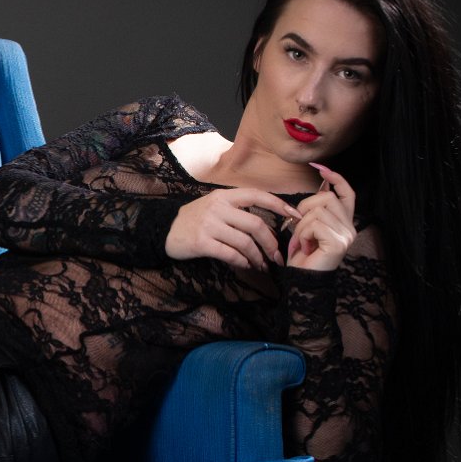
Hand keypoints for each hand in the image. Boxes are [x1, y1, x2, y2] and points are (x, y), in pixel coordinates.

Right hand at [166, 188, 301, 269]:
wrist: (164, 231)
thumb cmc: (194, 220)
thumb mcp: (214, 206)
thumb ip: (237, 209)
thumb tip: (268, 224)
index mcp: (224, 196)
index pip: (258, 196)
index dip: (280, 205)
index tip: (296, 217)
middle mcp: (218, 207)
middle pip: (256, 225)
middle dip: (271, 243)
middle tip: (277, 256)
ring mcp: (209, 225)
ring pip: (245, 242)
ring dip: (258, 257)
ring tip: (261, 265)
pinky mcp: (201, 242)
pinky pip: (230, 254)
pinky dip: (242, 262)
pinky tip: (247, 266)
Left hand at [285, 163, 356, 271]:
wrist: (303, 280)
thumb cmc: (303, 256)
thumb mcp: (307, 228)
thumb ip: (314, 210)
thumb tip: (320, 188)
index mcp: (344, 222)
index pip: (347, 194)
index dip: (336, 179)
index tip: (320, 168)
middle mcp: (350, 227)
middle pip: (327, 198)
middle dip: (305, 207)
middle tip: (298, 227)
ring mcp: (346, 235)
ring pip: (317, 211)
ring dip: (301, 226)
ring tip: (301, 241)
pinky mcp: (338, 242)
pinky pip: (314, 225)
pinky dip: (302, 235)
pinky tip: (304, 248)